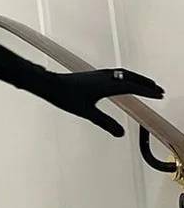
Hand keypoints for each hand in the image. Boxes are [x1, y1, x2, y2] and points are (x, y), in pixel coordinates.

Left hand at [42, 67, 164, 136]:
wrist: (50, 85)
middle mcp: (105, 77)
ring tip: (146, 84)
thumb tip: (120, 133)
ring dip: (137, 79)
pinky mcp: (94, 75)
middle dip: (146, 84)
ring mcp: (99, 74)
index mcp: (107, 84)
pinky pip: (116, 74)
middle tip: (158, 89)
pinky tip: (124, 82)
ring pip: (124, 74)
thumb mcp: (87, 113)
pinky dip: (126, 77)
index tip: (159, 94)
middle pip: (132, 78)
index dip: (147, 91)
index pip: (133, 87)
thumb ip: (105, 123)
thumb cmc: (65, 96)